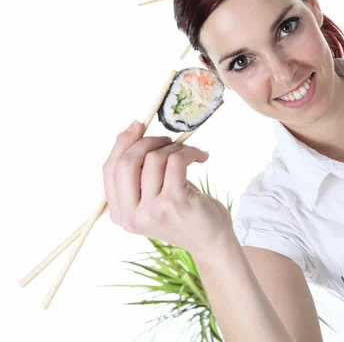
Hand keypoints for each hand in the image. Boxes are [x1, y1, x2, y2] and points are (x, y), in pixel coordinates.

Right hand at [102, 120, 232, 255]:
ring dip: (174, 147)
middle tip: (167, 139)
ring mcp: (152, 210)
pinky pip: (176, 161)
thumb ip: (137, 173)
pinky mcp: (175, 201)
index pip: (110, 170)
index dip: (122, 144)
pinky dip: (189, 151)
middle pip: (127, 162)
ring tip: (188, 153)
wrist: (211, 240)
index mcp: (121, 214)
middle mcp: (132, 216)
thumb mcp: (153, 196)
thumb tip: (127, 133)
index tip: (137, 126)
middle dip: (147, 141)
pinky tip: (201, 157)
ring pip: (153, 159)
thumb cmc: (183, 213)